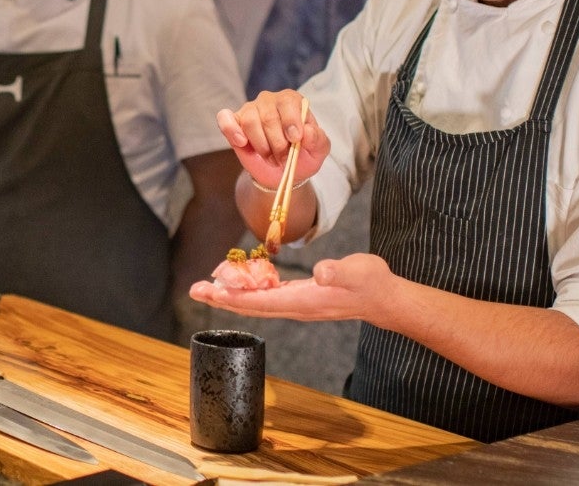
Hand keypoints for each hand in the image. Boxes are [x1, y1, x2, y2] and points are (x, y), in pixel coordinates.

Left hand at [188, 253, 393, 322]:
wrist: (384, 298)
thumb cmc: (372, 282)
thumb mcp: (358, 271)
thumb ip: (339, 272)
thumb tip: (321, 272)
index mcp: (304, 300)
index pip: (261, 301)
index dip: (235, 297)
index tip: (211, 291)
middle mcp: (296, 306)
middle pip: (251, 306)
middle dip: (222, 298)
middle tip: (195, 289)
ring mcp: (297, 304)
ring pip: (257, 302)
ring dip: (231, 296)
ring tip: (208, 286)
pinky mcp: (301, 298)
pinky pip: (267, 296)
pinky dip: (249, 290)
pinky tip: (239, 282)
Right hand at [216, 90, 328, 189]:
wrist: (282, 172)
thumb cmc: (301, 155)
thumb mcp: (318, 150)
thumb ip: (318, 139)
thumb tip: (307, 131)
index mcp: (291, 101)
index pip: (288, 102)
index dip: (291, 121)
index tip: (295, 140)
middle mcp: (269, 100)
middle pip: (268, 116)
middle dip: (277, 143)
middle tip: (283, 159)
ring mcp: (250, 110)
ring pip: (250, 121)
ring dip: (261, 145)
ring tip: (269, 156)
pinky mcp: (233, 122)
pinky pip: (225, 118)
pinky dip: (231, 129)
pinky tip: (242, 142)